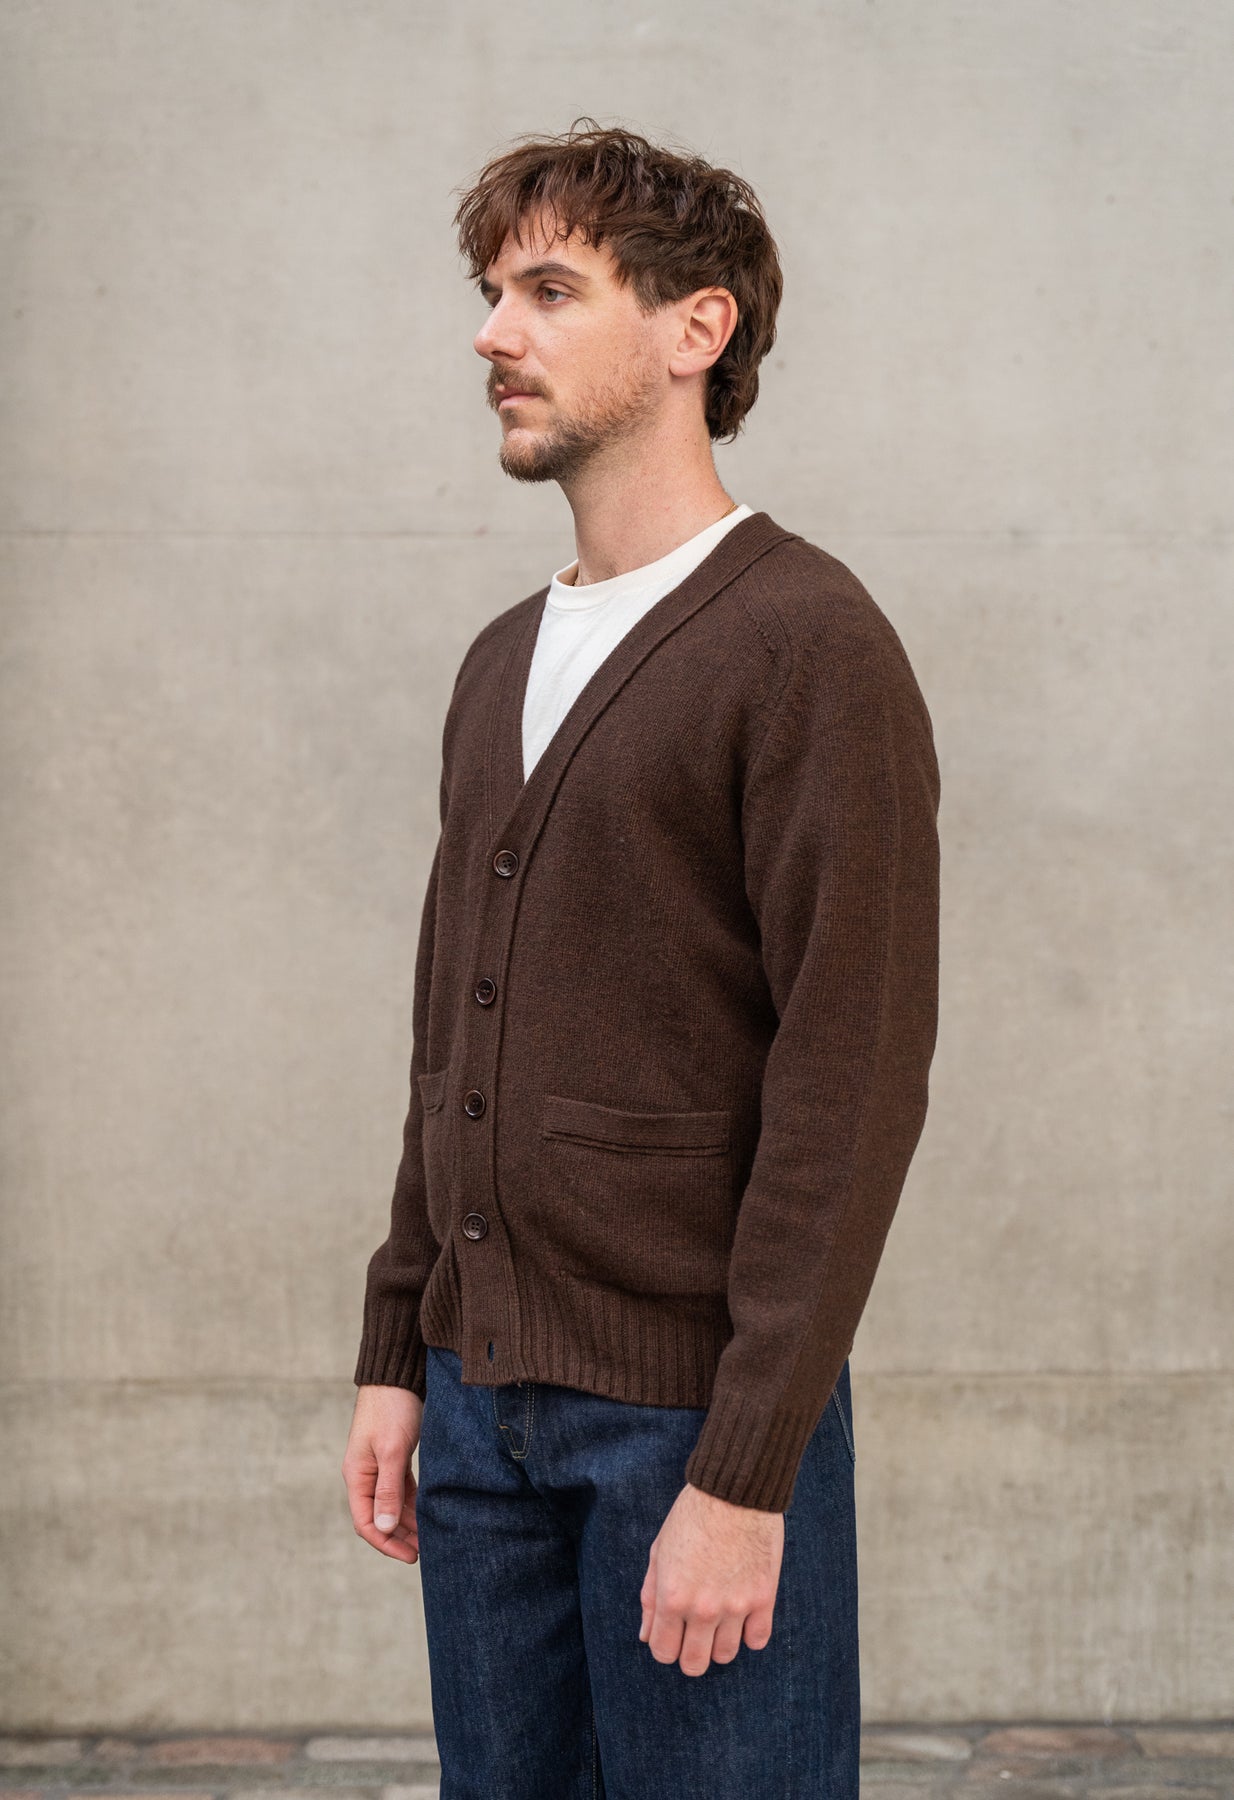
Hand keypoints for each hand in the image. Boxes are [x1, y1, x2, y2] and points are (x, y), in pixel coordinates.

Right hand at [342, 1383, 422, 1562]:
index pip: (366, 1523)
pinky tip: (429, 1513)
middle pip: (379, 1517)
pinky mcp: (394, 1457)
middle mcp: (365, 1475)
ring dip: (409, 1522)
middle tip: (427, 1552)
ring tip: (432, 1537)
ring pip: (392, 1505)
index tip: (411, 1556)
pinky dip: (414, 1503)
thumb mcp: (392, 1450)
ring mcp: (379, 1466)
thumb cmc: (392, 1409)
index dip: (386, 1543)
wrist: (397, 1375)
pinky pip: (402, 1489)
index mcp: (357, 1476)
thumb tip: (383, 1528)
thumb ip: (388, 1489)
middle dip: (401, 1537)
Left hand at [638, 1481, 783, 1674]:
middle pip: (694, 1664)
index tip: (672, 1635)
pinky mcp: (763, 1598)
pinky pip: (758, 1640)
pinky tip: (744, 1616)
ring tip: (720, 1621)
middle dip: (690, 1655)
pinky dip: (750, 1634)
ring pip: (726, 1655)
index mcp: (672, 1597)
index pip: (663, 1652)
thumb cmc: (692, 1516)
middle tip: (695, 1636)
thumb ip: (650, 1596)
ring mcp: (735, 1606)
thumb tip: (645, 1634)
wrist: (734, 1490)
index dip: (665, 1647)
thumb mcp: (659, 1551)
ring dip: (720, 1644)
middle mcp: (702, 1609)